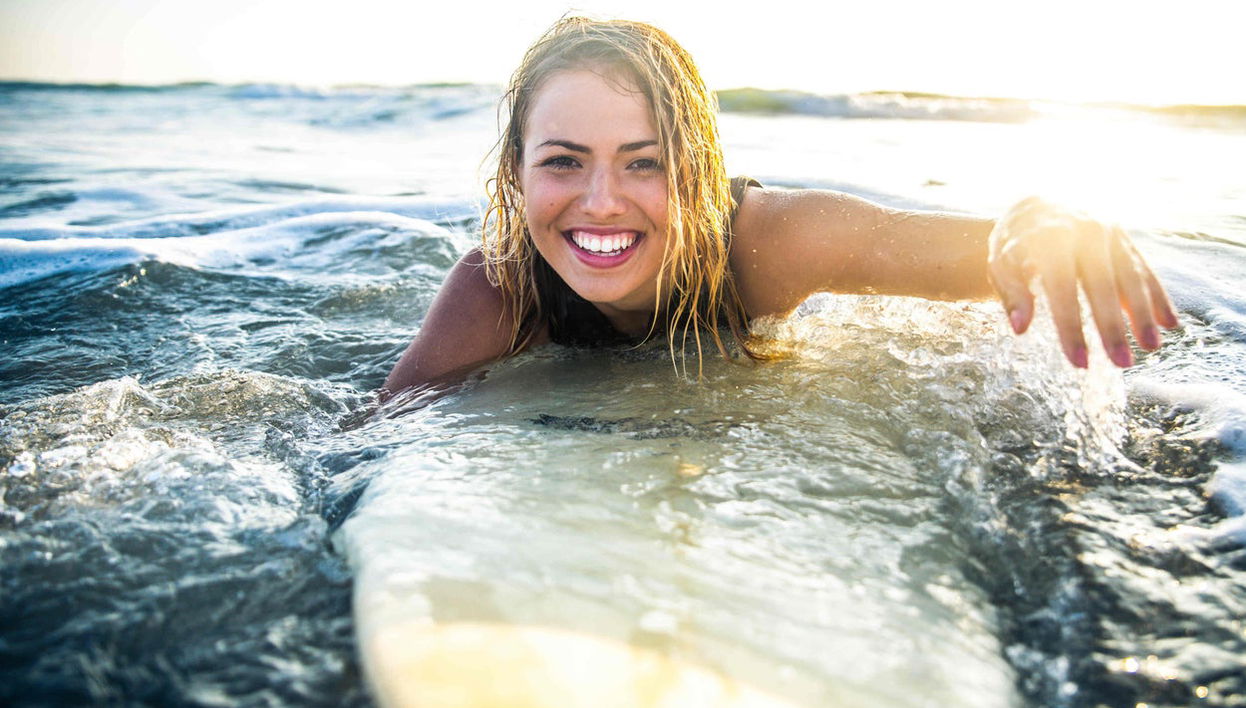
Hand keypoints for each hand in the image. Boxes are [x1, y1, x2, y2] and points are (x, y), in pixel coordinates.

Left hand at [987, 197, 1178, 367]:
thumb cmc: (1016, 244)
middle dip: (1113, 327)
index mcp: (1048, 238)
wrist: (1038, 205)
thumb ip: (1013, 294)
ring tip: (1150, 348)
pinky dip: (1158, 296)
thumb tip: (1020, 328)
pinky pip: (1144, 269)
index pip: (1062, 289)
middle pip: (1102, 285)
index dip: (1071, 327)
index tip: (1079, 362)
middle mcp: (1084, 232)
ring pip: (1130, 277)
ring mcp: (1109, 233)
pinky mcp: (1125, 239)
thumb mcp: (1001, 264)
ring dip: (1143, 314)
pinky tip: (1169, 323)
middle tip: (1122, 364)